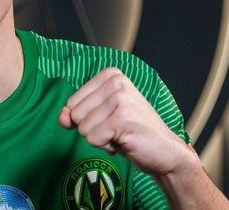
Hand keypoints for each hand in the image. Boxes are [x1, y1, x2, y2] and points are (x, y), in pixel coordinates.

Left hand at [58, 67, 195, 176]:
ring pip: (83, 128)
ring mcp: (120, 99)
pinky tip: (125, 142)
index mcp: (110, 75)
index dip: (87, 119)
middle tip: (117, 129)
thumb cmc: (131, 132)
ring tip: (122, 134)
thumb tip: (62, 117)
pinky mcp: (122, 118)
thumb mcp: (100, 117)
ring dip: (100, 139)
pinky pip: (93, 139)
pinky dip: (106, 146)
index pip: (72, 103)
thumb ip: (76, 115)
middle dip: (92, 129)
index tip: (110, 120)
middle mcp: (116, 82)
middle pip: (75, 115)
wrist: (166, 152)